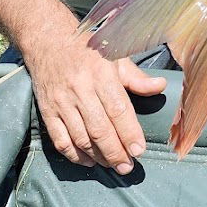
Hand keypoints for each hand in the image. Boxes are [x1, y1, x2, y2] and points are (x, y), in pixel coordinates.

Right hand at [27, 37, 167, 173]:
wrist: (48, 40)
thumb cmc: (88, 49)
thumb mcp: (116, 57)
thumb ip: (137, 77)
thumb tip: (160, 87)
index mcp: (101, 74)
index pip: (118, 110)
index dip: (129, 133)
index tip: (139, 150)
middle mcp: (80, 89)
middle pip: (99, 129)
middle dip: (116, 152)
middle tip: (128, 166)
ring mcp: (61, 102)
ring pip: (81, 138)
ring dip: (98, 156)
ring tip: (113, 165)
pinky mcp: (47, 111)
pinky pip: (60, 140)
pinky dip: (74, 155)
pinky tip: (88, 161)